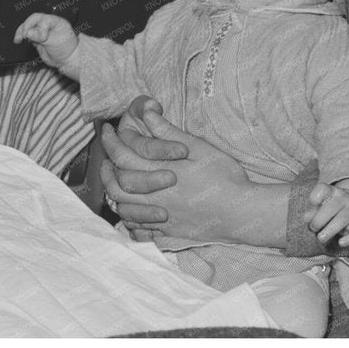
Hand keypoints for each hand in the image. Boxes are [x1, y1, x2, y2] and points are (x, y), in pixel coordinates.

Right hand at [14, 12, 79, 72]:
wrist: (67, 60)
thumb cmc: (66, 49)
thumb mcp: (55, 42)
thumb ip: (40, 37)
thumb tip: (28, 33)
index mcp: (55, 21)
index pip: (43, 19)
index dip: (40, 27)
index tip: (41, 38)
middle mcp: (47, 24)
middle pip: (33, 20)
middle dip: (26, 26)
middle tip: (23, 35)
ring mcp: (41, 31)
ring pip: (28, 27)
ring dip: (21, 31)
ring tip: (18, 39)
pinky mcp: (36, 38)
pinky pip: (27, 35)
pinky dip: (21, 37)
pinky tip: (18, 40)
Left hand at [98, 97, 253, 243]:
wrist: (242, 213)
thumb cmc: (224, 177)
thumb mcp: (199, 148)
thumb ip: (168, 133)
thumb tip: (147, 114)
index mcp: (160, 173)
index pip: (122, 156)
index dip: (110, 141)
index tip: (108, 130)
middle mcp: (154, 198)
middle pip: (116, 185)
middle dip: (106, 169)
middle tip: (106, 157)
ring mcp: (160, 218)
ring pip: (123, 209)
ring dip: (115, 194)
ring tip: (116, 181)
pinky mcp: (168, 233)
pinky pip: (139, 229)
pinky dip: (129, 219)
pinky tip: (132, 209)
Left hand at [303, 183, 348, 247]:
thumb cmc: (330, 207)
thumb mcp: (320, 206)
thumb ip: (312, 212)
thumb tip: (307, 218)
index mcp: (331, 192)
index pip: (323, 189)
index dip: (315, 196)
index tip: (312, 204)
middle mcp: (344, 199)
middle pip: (331, 208)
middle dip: (318, 221)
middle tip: (313, 228)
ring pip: (342, 219)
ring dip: (329, 231)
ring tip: (321, 238)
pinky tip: (341, 243)